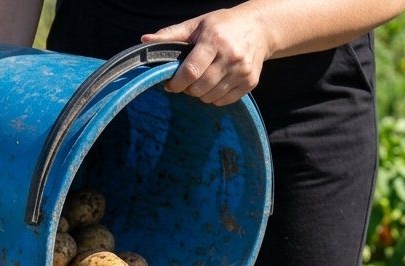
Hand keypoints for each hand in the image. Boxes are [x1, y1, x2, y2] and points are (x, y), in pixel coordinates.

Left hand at [141, 8, 272, 105]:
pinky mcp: (250, 82)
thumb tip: (144, 41)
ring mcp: (242, 71)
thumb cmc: (223, 25)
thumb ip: (170, 34)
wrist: (259, 28)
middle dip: (187, 89)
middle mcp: (231, 56)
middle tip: (186, 80)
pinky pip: (224, 101)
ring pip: (210, 97)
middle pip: (199, 88)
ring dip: (200, 94)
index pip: (191, 71)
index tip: (170, 84)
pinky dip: (214, 97)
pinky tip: (214, 84)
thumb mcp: (197, 24)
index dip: (176, 83)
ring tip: (201, 80)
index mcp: (214, 40)